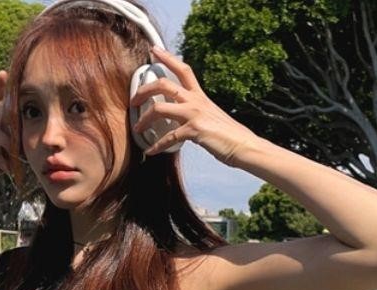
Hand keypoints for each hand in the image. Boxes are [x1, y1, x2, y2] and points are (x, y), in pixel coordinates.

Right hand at [0, 71, 12, 190]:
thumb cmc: (0, 156)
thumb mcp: (13, 143)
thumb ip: (21, 133)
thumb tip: (42, 123)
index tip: (3, 72)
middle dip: (3, 108)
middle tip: (12, 110)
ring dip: (6, 142)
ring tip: (16, 153)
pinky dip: (1, 161)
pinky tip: (9, 168)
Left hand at [131, 46, 260, 166]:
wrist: (242, 145)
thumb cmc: (228, 134)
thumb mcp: (210, 116)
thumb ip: (196, 113)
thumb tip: (183, 119)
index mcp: (200, 96)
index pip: (183, 69)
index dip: (167, 57)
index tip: (154, 51)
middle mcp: (195, 101)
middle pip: (164, 84)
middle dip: (144, 90)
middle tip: (134, 100)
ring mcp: (194, 114)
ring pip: (159, 108)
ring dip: (144, 119)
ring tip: (137, 128)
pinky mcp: (194, 131)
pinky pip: (168, 137)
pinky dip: (157, 145)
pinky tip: (150, 151)